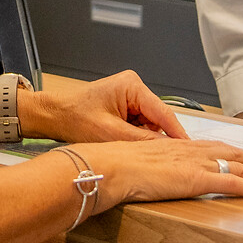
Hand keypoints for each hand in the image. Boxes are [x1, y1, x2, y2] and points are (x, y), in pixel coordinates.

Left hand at [29, 70, 186, 142]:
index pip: (163, 112)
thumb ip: (141, 141)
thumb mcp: (110, 133)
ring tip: (125, 146)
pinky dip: (134, 137)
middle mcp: (134, 87)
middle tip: (153, 157)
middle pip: (158, 119)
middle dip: (154, 138)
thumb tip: (166, 150)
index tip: (189, 150)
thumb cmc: (74, 117)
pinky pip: (139, 125)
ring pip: (149, 125)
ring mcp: (130, 97)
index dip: (177, 133)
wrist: (54, 116)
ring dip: (142, 138)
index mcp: (132, 86)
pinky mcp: (125, 107)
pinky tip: (123, 143)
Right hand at [80, 137, 242, 206]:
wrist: (112, 166)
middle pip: (235, 152)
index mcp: (180, 146)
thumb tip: (158, 176)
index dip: (238, 152)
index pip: (217, 147)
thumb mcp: (141, 163)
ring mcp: (197, 163)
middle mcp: (193, 149)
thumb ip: (156, 168)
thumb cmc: (118, 165)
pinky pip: (233, 182)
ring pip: (240, 166)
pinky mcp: (197, 178)